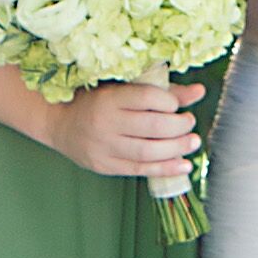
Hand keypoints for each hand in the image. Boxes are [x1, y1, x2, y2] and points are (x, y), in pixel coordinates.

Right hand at [48, 75, 205, 189]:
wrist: (59, 123)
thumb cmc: (94, 100)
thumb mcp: (122, 88)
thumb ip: (160, 90)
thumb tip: (199, 91)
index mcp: (109, 98)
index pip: (147, 98)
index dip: (170, 101)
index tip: (176, 104)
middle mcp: (105, 123)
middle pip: (152, 126)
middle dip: (179, 126)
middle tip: (190, 123)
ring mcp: (104, 147)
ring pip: (148, 151)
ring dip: (177, 148)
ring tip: (192, 142)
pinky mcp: (105, 166)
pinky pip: (140, 169)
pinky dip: (165, 168)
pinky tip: (183, 164)